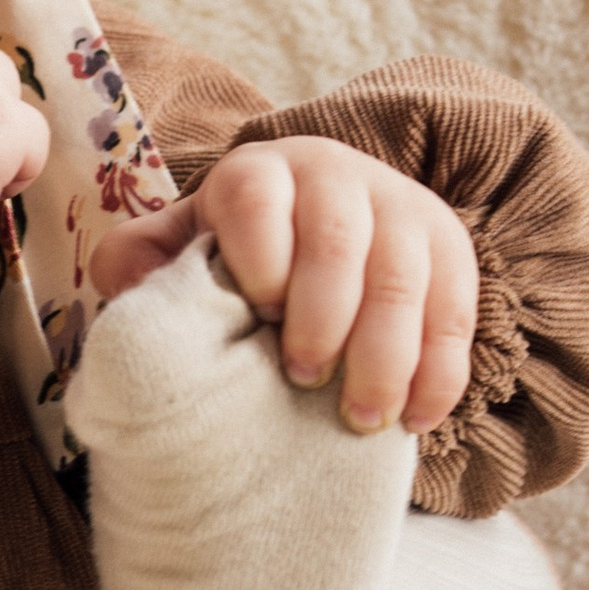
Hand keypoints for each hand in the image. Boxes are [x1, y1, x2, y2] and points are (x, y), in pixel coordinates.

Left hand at [89, 136, 477, 435]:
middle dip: (323, 320)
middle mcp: (337, 175)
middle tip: (304, 379)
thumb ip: (142, 260)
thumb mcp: (183, 247)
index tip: (256, 316)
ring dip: (385, 358)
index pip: (255, 198)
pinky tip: (415, 419)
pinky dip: (439, 373)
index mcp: (261, 171)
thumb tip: (132, 288)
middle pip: (337, 242)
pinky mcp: (452, 251)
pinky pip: (456, 313)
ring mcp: (403, 209)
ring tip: (360, 419)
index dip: (256, 260)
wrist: (319, 236)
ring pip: (404, 280)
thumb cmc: (238, 254)